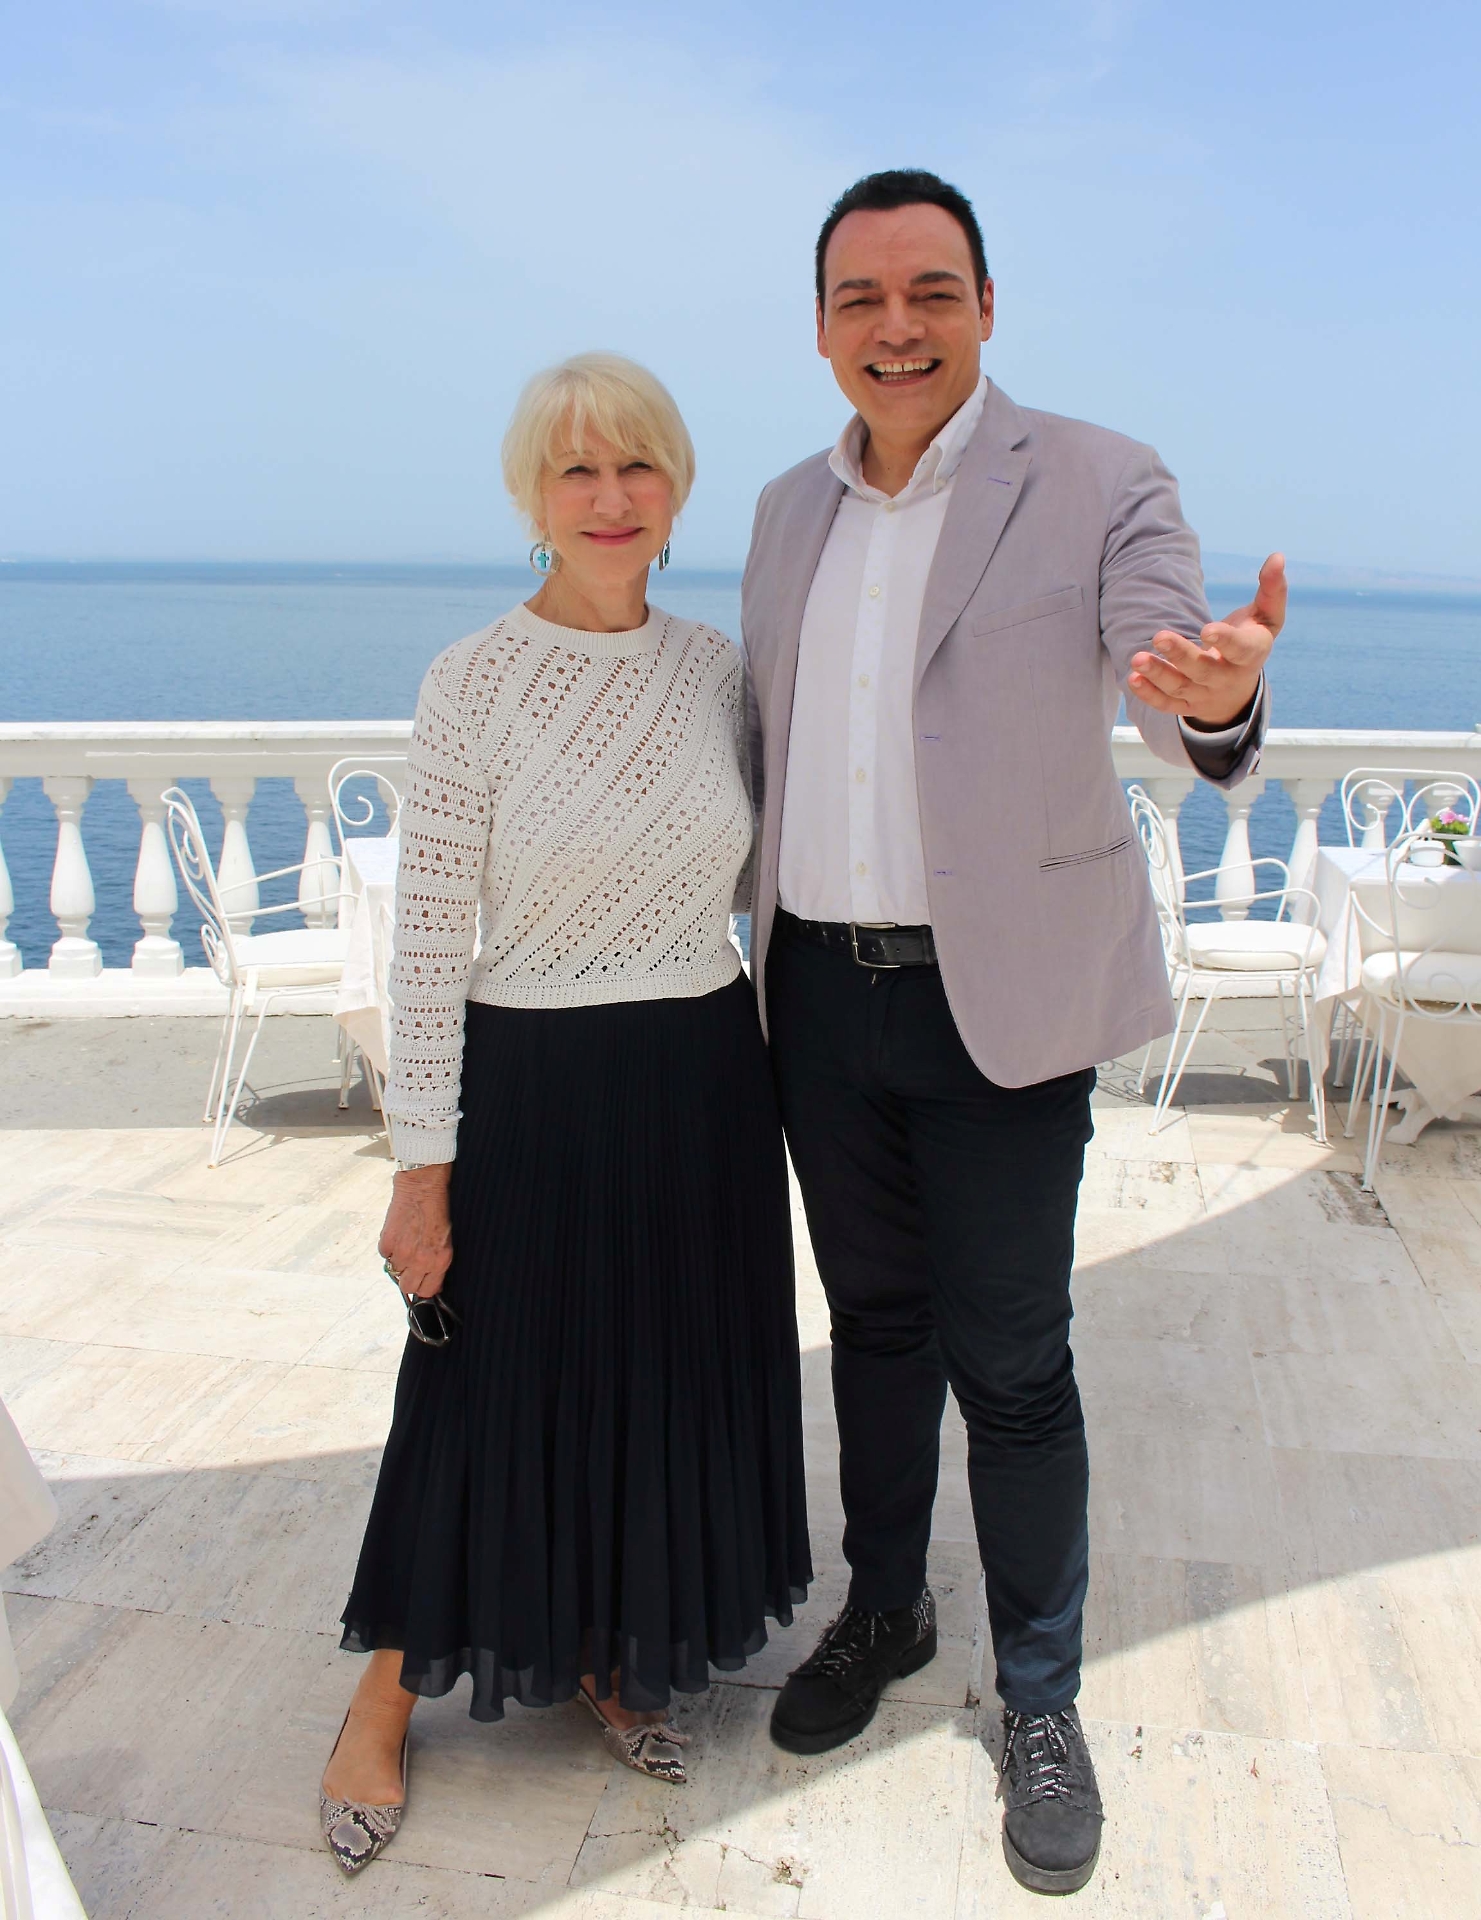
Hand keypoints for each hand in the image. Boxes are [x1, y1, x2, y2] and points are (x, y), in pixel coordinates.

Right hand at [378, 1164, 452, 1299]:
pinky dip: (388, 1247)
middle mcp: (421, 1260)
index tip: (422, 1282)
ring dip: (397, 1260)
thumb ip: (437, 1261)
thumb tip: (429, 1277)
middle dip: (408, 1278)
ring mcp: (402, 1252)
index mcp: (440, 1260)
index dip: (424, 1287)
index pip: (427, 1291)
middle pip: (407, 1287)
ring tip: (405, 1243)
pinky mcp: (387, 1241)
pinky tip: (397, 1233)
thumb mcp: (446, 1239)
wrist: (423, 1185)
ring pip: (393, 1270)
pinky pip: (384, 1254)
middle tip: (410, 1264)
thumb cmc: (438, 1207)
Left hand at [1129, 552, 1284, 726]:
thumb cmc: (1251, 641)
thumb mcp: (1267, 618)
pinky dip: (1149, 694)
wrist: (1238, 689)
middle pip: (1203, 670)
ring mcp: (1204, 694)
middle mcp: (1226, 678)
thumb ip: (1272, 589)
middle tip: (1159, 636)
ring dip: (1158, 674)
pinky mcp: (1186, 705)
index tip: (1208, 629)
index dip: (1225, 640)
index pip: (1240, 650)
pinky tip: (1133, 679)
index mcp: (1249, 655)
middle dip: (1181, 655)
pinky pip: (1166, 705)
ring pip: (1180, 688)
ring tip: (1137, 659)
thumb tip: (1277, 556)